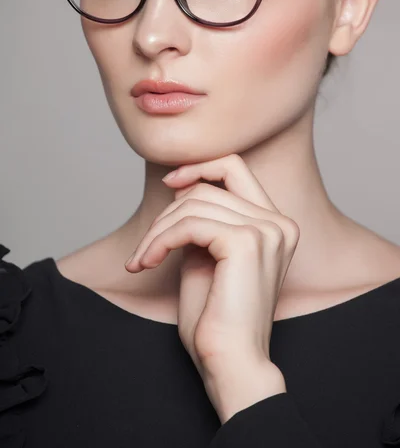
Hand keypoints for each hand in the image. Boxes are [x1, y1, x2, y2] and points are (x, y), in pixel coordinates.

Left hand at [125, 154, 298, 418]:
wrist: (231, 362)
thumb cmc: (216, 318)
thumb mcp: (208, 256)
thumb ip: (203, 221)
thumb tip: (181, 189)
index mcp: (275, 224)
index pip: (235, 167)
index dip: (199, 167)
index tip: (171, 183)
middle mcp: (278, 223)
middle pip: (206, 188)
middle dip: (166, 214)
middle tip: (146, 248)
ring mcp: (266, 230)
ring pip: (193, 204)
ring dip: (158, 231)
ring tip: (143, 259)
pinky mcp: (246, 243)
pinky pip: (189, 224)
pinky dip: (160, 241)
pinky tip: (147, 263)